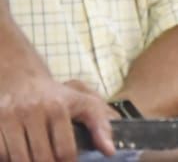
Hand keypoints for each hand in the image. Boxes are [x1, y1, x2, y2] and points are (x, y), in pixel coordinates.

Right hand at [0, 61, 115, 161]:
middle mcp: (33, 111)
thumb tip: (110, 152)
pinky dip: (9, 160)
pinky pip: (1, 154)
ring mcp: (10, 117)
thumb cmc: (57, 97)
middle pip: (41, 157)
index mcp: (58, 108)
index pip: (64, 150)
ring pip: (19, 159)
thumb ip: (100, 125)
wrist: (22, 80)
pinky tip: (19, 157)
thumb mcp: (84, 103)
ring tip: (37, 159)